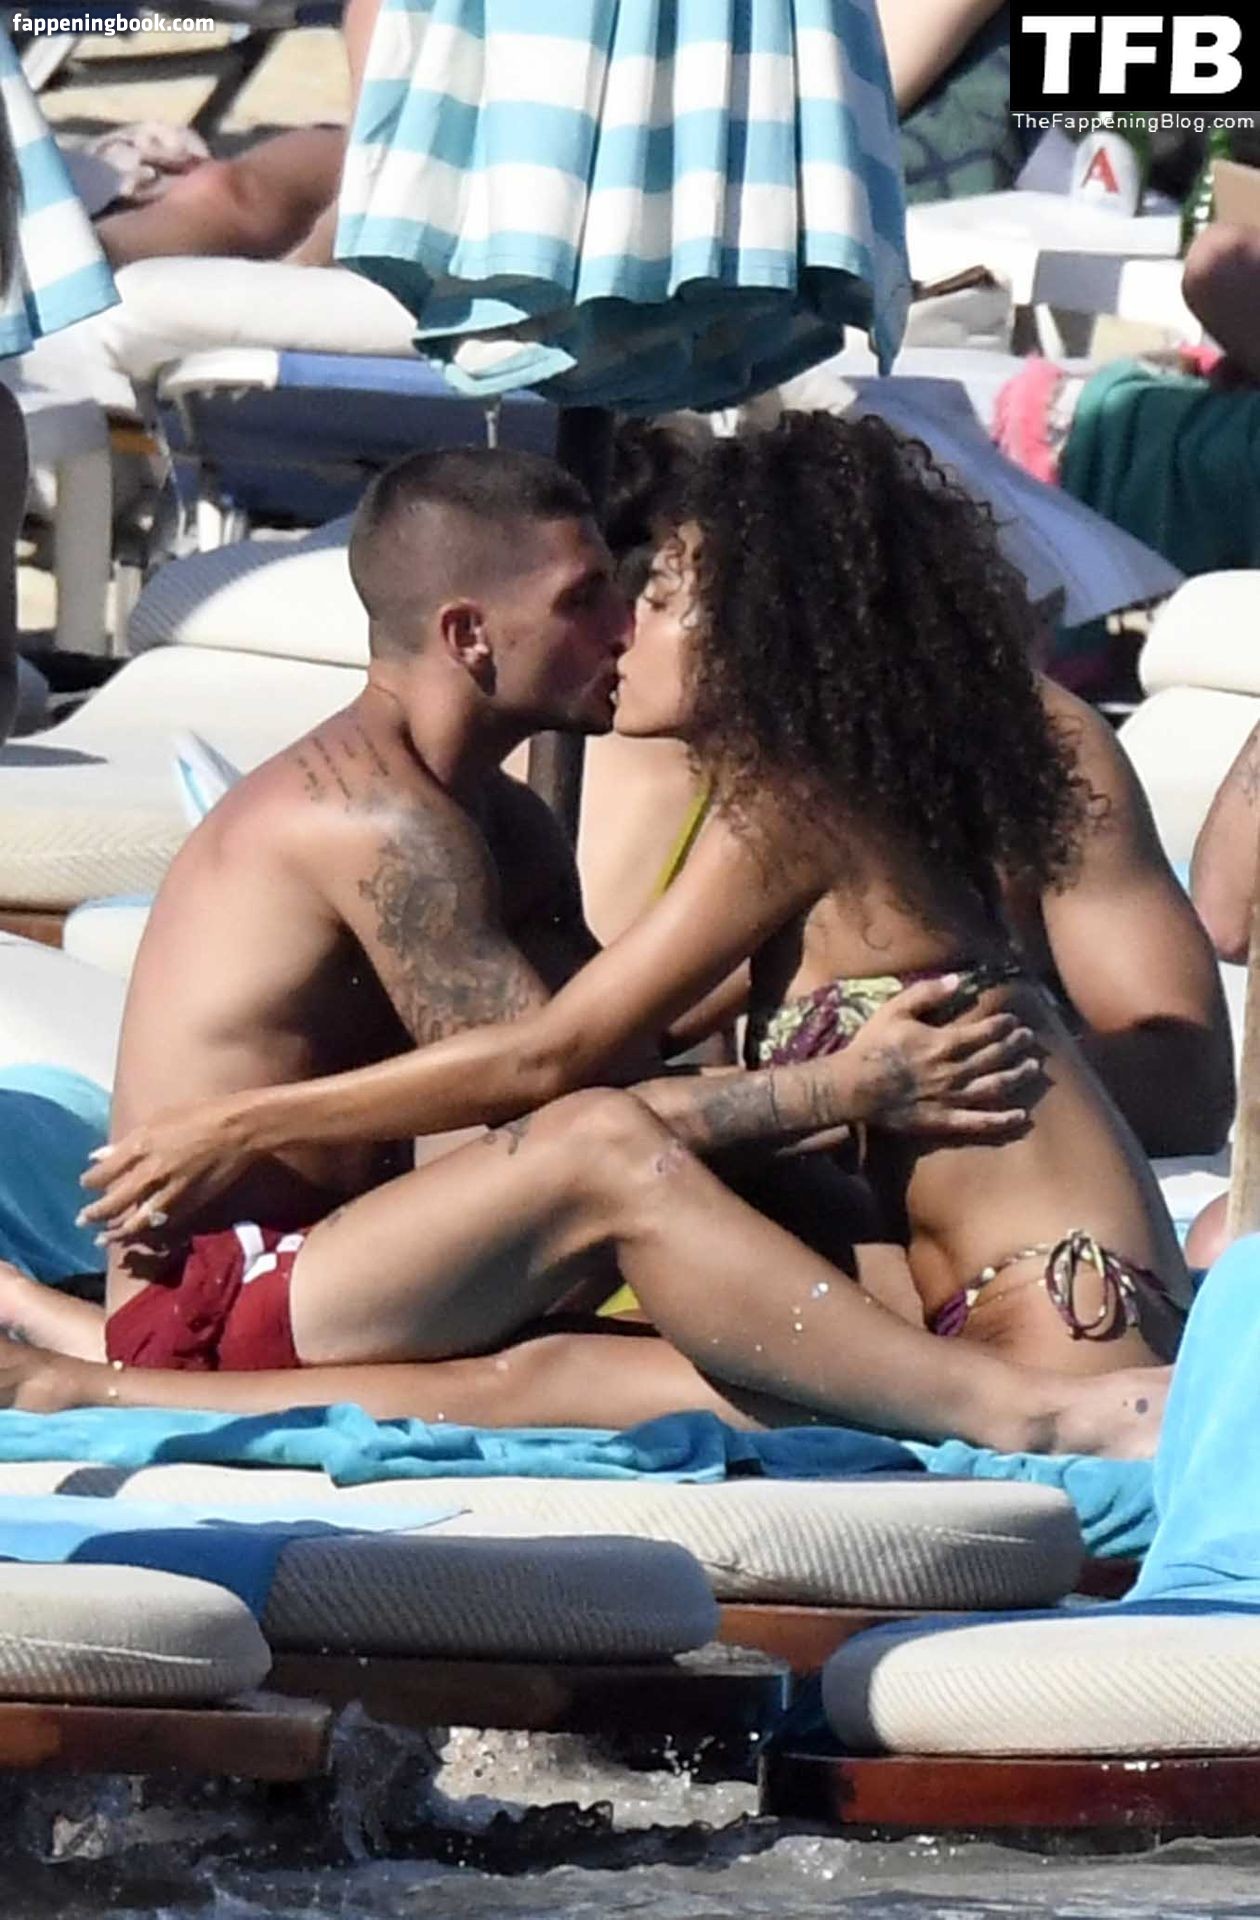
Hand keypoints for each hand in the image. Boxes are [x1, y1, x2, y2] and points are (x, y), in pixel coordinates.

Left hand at [77, 1097, 257, 1249]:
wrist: (240, 1130)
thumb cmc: (201, 1114)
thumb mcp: (159, 1118)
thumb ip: (128, 1141)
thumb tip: (99, 1155)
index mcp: (140, 1146)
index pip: (103, 1173)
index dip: (91, 1181)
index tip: (87, 1184)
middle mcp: (150, 1173)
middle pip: (113, 1202)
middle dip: (94, 1213)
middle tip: (82, 1220)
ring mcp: (169, 1192)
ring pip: (134, 1221)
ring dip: (116, 1232)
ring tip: (103, 1239)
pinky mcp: (189, 1205)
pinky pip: (160, 1222)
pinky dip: (146, 1230)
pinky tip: (139, 1232)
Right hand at [843, 975, 1040, 1137]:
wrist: (853, 1088)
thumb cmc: (872, 1046)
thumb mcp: (894, 1010)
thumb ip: (926, 993)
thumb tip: (956, 979)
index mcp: (943, 1043)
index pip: (983, 1032)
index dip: (1002, 1025)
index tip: (1014, 1020)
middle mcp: (953, 1070)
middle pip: (994, 1057)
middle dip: (1015, 1045)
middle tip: (1029, 1038)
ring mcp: (951, 1097)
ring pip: (994, 1087)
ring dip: (1017, 1077)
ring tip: (1033, 1069)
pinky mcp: (943, 1120)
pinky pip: (979, 1121)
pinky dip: (1002, 1119)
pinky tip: (1020, 1116)